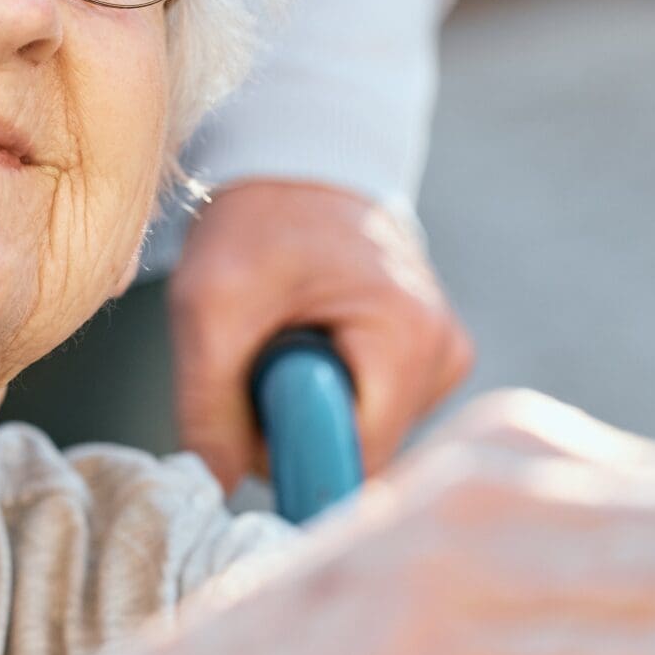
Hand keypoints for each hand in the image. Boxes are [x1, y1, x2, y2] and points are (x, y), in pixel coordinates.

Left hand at [169, 179, 473, 487]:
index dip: (297, 458)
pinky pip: (378, 411)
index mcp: (408, 337)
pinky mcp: (434, 355)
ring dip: (314, 408)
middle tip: (259, 368)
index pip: (358, 460)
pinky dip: (335, 392)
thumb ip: (208, 407)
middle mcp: (444, 351)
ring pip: (369, 435)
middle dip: (301, 428)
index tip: (252, 429)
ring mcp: (445, 353)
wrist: (298, 163)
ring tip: (285, 345)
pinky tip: (315, 346)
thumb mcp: (211, 306)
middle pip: (365, 451)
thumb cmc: (259, 223)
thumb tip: (216, 491)